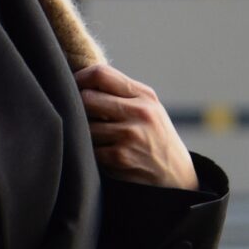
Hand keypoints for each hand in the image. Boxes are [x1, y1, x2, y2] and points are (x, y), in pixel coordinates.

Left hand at [73, 61, 196, 189]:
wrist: (176, 174)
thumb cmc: (154, 137)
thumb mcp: (148, 108)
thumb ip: (122, 94)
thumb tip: (82, 83)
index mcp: (144, 95)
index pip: (101, 74)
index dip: (79, 78)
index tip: (71, 86)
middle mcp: (139, 111)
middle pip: (88, 98)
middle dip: (78, 107)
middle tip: (80, 116)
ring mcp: (130, 134)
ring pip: (86, 126)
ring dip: (85, 133)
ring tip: (96, 138)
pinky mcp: (120, 157)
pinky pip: (91, 149)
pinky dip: (92, 152)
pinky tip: (104, 154)